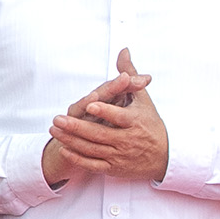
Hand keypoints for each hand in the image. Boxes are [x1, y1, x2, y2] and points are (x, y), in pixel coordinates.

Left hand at [50, 49, 168, 184]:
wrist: (164, 156)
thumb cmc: (150, 123)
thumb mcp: (143, 99)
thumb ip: (130, 75)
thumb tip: (123, 51)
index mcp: (136, 121)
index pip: (119, 116)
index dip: (105, 110)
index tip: (90, 103)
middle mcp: (128, 139)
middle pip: (99, 134)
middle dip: (77, 127)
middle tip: (58, 119)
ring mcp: (120, 154)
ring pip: (93, 149)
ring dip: (72, 141)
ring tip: (55, 130)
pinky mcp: (115, 167)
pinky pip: (94, 164)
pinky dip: (78, 158)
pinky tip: (64, 149)